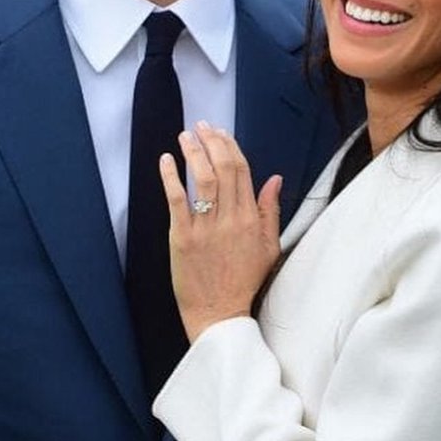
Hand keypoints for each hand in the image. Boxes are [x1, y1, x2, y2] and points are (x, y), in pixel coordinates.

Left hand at [159, 122, 281, 341]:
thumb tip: (275, 178)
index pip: (243, 171)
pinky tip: (166, 160)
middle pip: (224, 168)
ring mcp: (206, 229)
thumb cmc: (244, 281)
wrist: (219, 314)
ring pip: (203, 179)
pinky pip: (177, 200)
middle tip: (201, 126)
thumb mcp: (269, 247)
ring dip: (193, 152)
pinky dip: (171, 177)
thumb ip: (271, 211)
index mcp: (251, 219)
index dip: (231, 146)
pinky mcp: (183, 238)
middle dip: (212, 141)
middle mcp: (231, 220)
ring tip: (185, 136)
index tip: (220, 132)